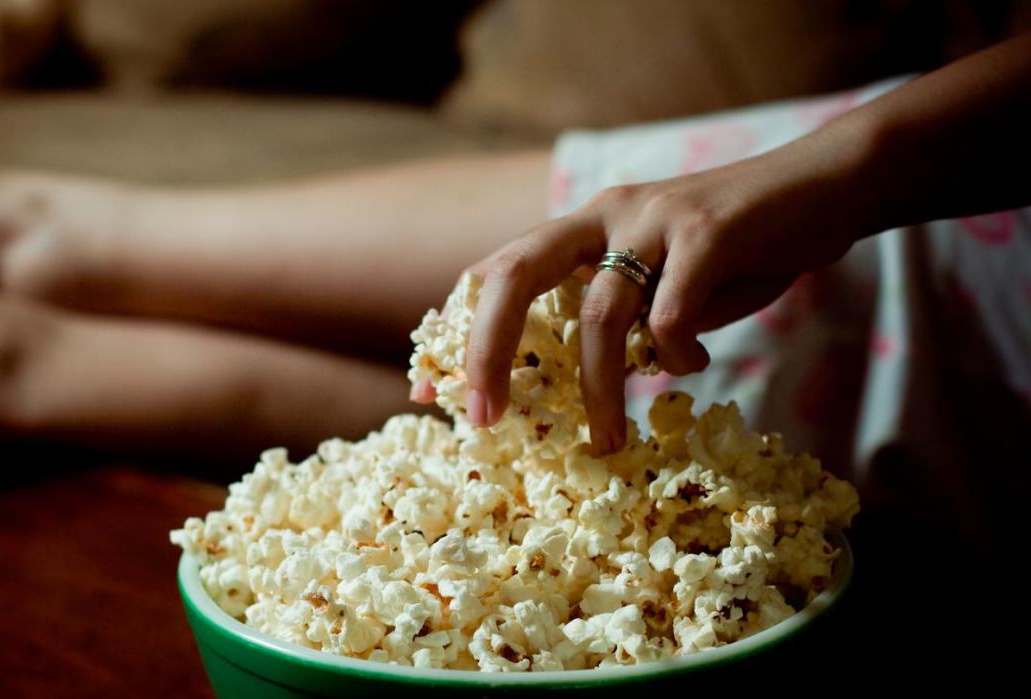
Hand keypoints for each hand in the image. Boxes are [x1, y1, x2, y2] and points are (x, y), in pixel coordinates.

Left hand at [429, 125, 879, 454]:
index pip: (496, 273)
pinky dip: (676, 356)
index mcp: (580, 227)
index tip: (431, 396)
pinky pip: (672, 313)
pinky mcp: (708, 230)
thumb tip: (570, 385)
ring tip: (608, 440)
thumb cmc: (737, 249)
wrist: (824, 186)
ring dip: (598, 390)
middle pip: (514, 276)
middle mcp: (603, 212)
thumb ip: (616, 320)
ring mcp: (653, 218)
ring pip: (598, 315)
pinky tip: (695, 369)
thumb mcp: (658, 282)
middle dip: (488, 352)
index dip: (459, 333)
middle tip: (485, 420)